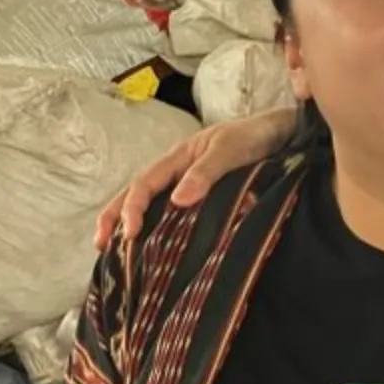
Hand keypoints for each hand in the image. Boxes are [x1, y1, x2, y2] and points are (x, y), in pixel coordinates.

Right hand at [95, 107, 294, 250]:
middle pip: (137, 193)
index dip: (131, 209)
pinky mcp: (206, 196)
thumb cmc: (255, 136)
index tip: (129, 234)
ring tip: (118, 251)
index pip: (143, 185)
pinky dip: (160, 228)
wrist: (283, 133)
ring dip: (132, 223)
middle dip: (114, 217)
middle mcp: (178, 171)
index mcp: (178, 157)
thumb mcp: (230, 150)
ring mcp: (189, 183)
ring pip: (152, 203)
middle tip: (100, 246)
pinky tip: (157, 247)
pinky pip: (175, 213)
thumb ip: (205, 172)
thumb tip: (178, 201)